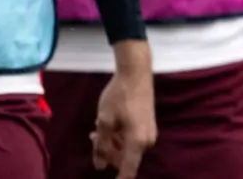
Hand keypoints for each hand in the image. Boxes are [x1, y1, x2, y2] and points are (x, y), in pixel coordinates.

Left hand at [91, 40, 155, 178]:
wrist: (136, 73)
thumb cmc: (119, 97)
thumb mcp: (105, 122)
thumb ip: (101, 146)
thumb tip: (100, 166)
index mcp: (137, 143)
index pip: (128, 171)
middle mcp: (147, 141)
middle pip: (125, 159)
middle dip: (108, 154)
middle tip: (93, 138)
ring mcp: (149, 133)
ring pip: (128, 149)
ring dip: (112, 144)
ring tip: (98, 130)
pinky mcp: (148, 125)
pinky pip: (133, 140)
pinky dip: (120, 137)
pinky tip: (109, 126)